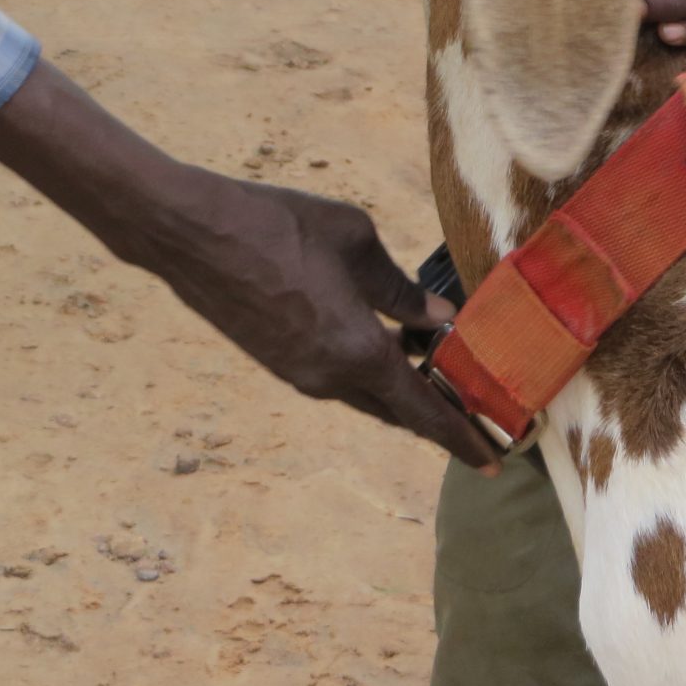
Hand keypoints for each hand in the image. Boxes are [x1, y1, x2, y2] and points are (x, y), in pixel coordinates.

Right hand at [0, 59, 498, 470]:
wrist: (192, 232)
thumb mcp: (354, 242)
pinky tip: (388, 341)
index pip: (422, 410)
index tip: (494, 461)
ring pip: (367, 394)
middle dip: (438, 413)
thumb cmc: (277, 224)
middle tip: (478, 408)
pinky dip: (370, 372)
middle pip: (398, 411)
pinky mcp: (277, 361)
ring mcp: (298, 375)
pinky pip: (338, 378)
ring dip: (402, 388)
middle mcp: (328, 377)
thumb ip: (400, 288)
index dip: (461, 436)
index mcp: (356, 351)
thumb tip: (438, 320)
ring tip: (438, 366)